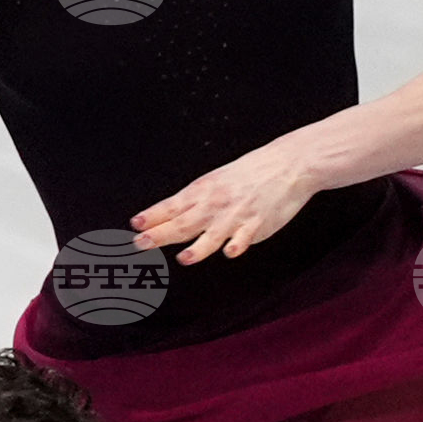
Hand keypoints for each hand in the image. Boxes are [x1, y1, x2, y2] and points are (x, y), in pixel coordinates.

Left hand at [131, 139, 318, 263]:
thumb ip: (196, 201)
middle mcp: (216, 204)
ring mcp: (236, 215)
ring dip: (198, 248)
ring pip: (213, 234)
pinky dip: (237, 244)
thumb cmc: (251, 173)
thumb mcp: (217, 181)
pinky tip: (229, 253)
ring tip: (184, 258)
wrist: (288, 163)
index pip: (172, 206)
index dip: (153, 216)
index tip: (134, 224)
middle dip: (161, 234)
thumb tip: (169, 216)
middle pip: (184, 222)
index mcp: (204, 191)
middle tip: (140, 243)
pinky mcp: (257, 224)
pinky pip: (245, 237)